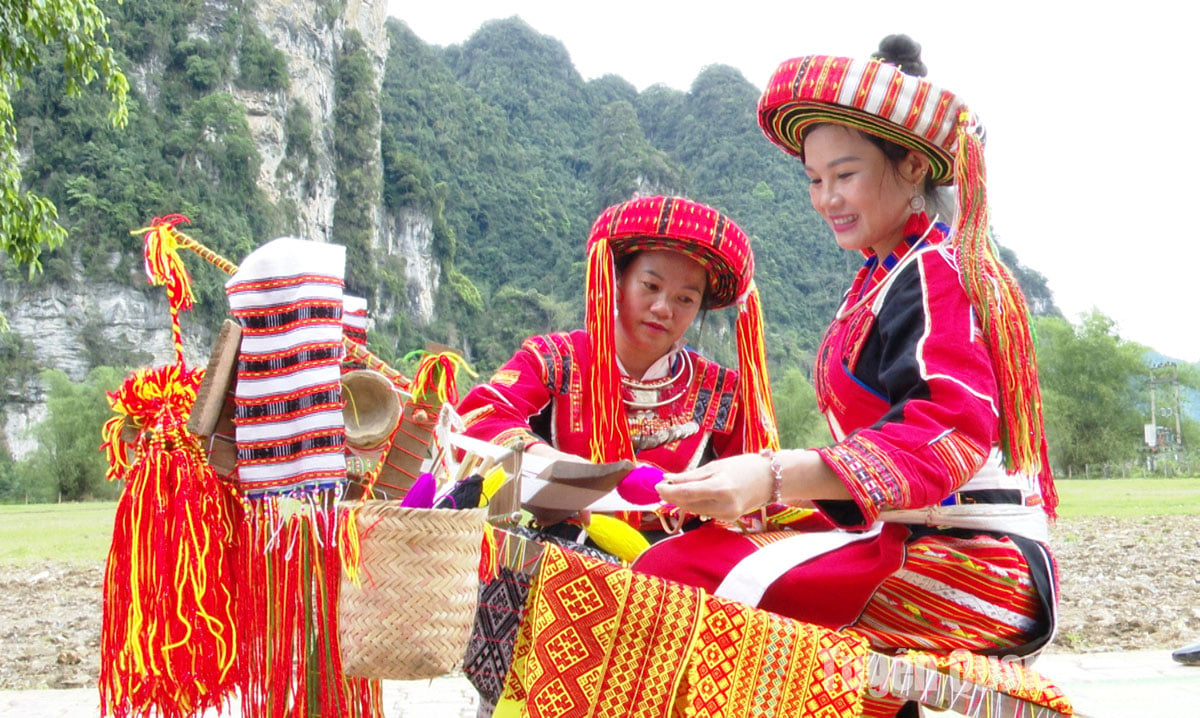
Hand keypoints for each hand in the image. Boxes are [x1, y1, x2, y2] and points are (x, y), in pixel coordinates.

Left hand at [654, 453, 773, 521]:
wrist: (771, 479)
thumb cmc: (744, 467)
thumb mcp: (716, 466)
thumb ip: (691, 476)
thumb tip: (667, 479)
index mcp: (721, 488)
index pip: (687, 493)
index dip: (668, 491)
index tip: (656, 486)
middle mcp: (724, 505)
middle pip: (689, 504)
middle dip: (673, 497)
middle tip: (661, 487)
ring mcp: (727, 515)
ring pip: (695, 510)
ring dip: (682, 501)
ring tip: (673, 490)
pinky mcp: (729, 518)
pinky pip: (705, 512)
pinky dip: (696, 504)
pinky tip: (691, 496)